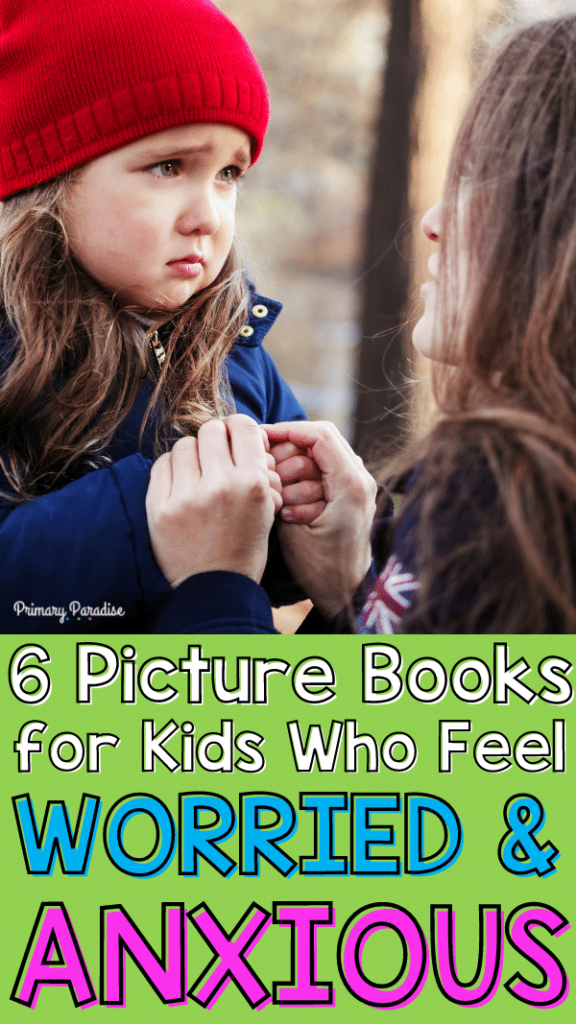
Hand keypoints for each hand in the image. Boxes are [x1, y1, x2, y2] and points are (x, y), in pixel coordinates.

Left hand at [146, 415, 281, 587]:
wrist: (214, 587)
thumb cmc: (244, 547)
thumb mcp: (266, 508)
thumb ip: (257, 469)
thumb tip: (243, 433)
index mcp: (252, 484)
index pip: (243, 427)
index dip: (238, 428)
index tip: (234, 437)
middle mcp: (220, 485)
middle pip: (211, 430)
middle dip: (215, 439)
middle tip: (215, 456)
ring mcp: (186, 496)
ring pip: (185, 444)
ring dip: (192, 454)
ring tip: (196, 473)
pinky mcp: (159, 507)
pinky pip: (162, 464)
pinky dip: (172, 469)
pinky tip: (180, 484)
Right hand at [263, 422, 377, 618]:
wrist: (346, 593)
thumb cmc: (319, 568)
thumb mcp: (291, 528)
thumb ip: (280, 489)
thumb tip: (263, 459)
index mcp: (350, 484)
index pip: (318, 434)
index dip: (286, 430)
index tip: (260, 438)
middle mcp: (361, 478)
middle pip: (319, 439)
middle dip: (288, 452)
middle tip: (266, 472)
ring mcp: (358, 484)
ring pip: (320, 454)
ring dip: (295, 467)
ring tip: (279, 493)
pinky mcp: (351, 493)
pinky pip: (324, 470)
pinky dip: (303, 478)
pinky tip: (288, 500)